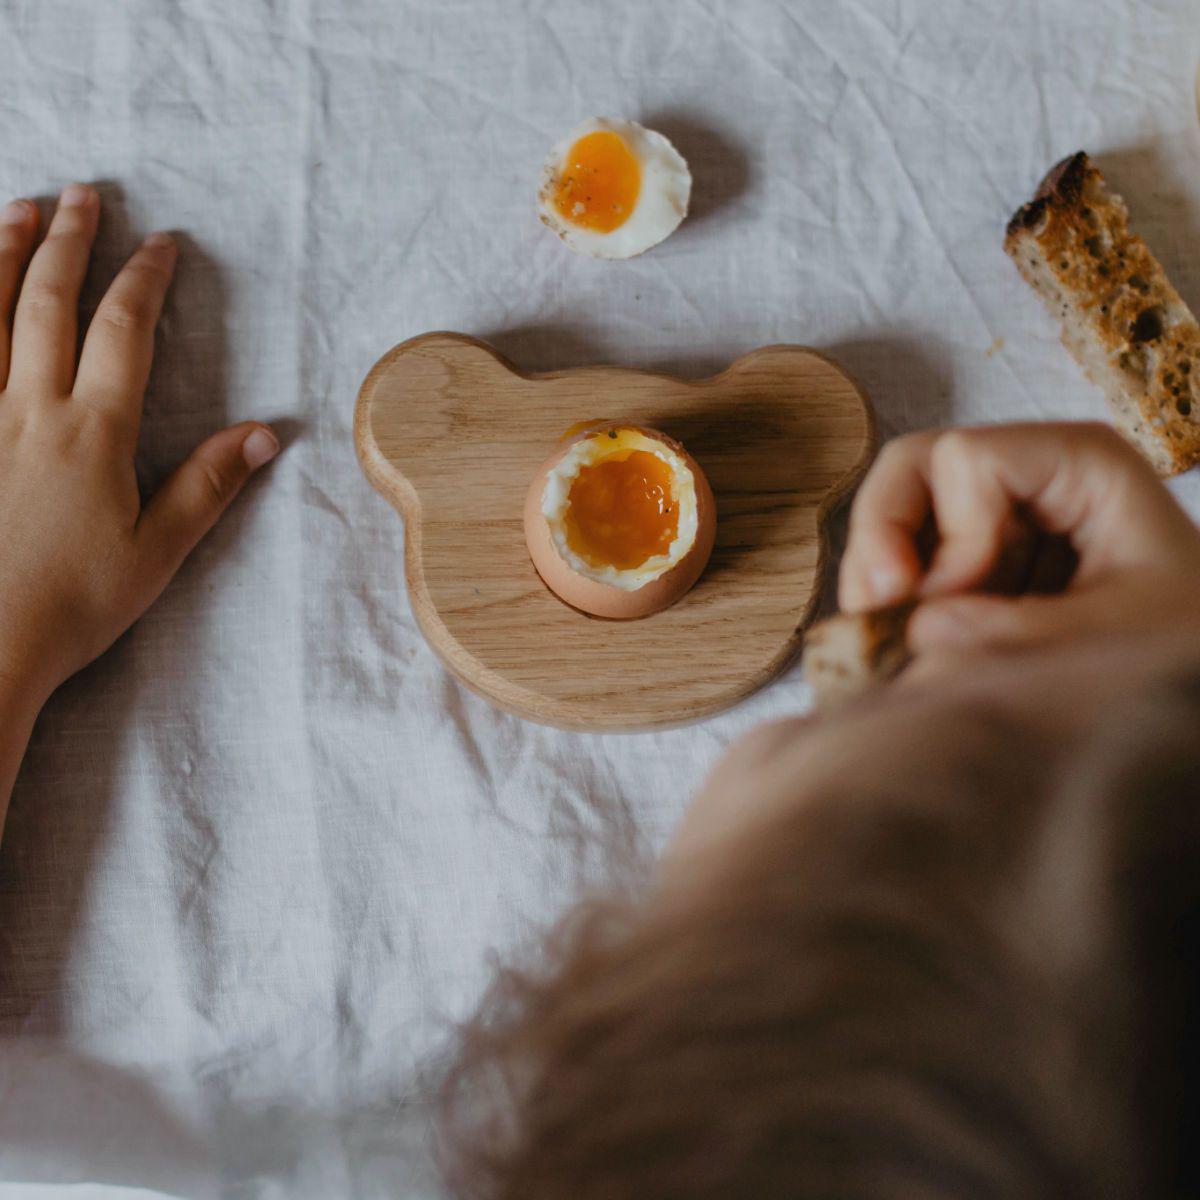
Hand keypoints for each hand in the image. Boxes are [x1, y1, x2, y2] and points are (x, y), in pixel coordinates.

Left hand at [0, 185, 278, 704]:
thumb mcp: (158, 551)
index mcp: (92, 432)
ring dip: (1, 255)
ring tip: (17, 209)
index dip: (143, 279)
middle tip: (83, 193)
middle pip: (45, 303)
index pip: (122, 331)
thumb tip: (266, 434)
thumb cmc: (73, 602)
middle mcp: (28, 409)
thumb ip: (208, 486)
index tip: (160, 242)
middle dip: (67, 241)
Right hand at [838, 423, 1199, 655]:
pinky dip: (891, 595)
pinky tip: (899, 639)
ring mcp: (995, 508)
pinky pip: (907, 553)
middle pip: (913, 467)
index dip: (948, 533)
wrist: (1191, 672)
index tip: (957, 604)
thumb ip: (1024, 632)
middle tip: (875, 610)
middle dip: (880, 536)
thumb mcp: (1119, 637)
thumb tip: (920, 629)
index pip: (967, 459)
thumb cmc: (1180, 638)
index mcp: (1079, 460)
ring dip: (877, 571)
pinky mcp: (975, 551)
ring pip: (896, 508)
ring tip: (881, 634)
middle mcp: (1028, 469)